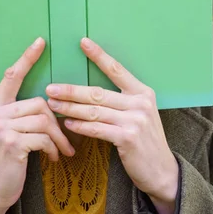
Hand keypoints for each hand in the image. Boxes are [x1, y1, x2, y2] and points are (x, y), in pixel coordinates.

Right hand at [0, 37, 74, 213]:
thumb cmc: (9, 157)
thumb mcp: (10, 130)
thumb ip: (23, 113)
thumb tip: (55, 102)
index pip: (12, 75)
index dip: (27, 58)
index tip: (41, 40)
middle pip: (39, 102)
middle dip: (56, 122)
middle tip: (65, 139)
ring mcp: (0, 127)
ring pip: (44, 120)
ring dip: (58, 138)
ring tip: (62, 150)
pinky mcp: (11, 143)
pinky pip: (43, 137)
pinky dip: (53, 148)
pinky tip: (53, 158)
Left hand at [45, 37, 178, 213]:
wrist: (161, 171)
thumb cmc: (145, 140)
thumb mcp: (140, 114)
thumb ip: (121, 101)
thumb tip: (89, 92)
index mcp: (143, 92)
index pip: (117, 69)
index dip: (99, 55)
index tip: (83, 42)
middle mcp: (140, 103)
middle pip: (98, 93)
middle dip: (71, 90)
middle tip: (50, 88)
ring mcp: (135, 120)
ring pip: (94, 111)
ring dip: (70, 108)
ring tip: (53, 105)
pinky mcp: (128, 138)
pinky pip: (97, 129)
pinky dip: (80, 126)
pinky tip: (67, 124)